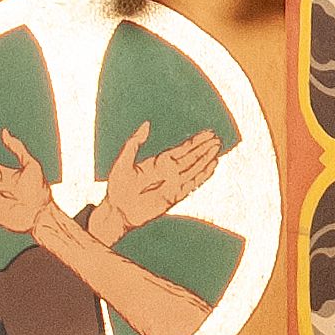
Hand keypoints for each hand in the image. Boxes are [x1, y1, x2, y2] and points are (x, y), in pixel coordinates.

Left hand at [90, 119, 222, 241]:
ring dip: (206, 159)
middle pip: (192, 157)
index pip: (182, 149)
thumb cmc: (117, 187)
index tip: (208, 132)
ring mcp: (173, 183)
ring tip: (217, 149)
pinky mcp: (174, 196)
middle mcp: (169, 171)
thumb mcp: (123, 160)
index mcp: (159, 162)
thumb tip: (146, 124)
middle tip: (217, 138)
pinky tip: (212, 167)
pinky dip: (203, 175)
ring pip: (194, 168)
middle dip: (204, 148)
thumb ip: (134, 142)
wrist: (117, 210)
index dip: (195, 141)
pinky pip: (192, 184)